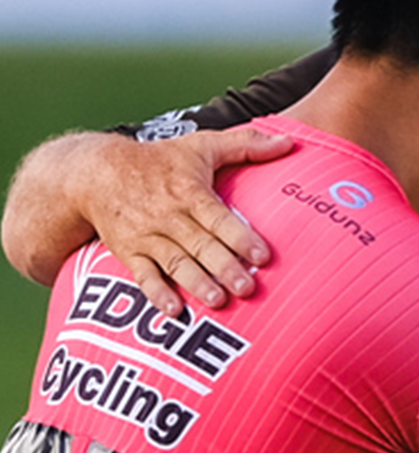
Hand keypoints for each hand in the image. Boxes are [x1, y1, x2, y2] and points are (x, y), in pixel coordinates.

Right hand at [88, 126, 291, 314]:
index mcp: (190, 193)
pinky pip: (143, 275)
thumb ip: (246, 145)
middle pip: (200, 245)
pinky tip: (174, 311)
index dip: (240, 237)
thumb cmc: (159, 160)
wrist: (95, 173)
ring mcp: (148, 236)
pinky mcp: (129, 252)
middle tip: (247, 288)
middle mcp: (169, 217)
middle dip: (224, 267)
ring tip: (218, 301)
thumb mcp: (201, 145)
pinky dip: (156, 293)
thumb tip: (290, 141)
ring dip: (196, 283)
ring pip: (175, 263)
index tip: (262, 256)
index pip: (218, 218)